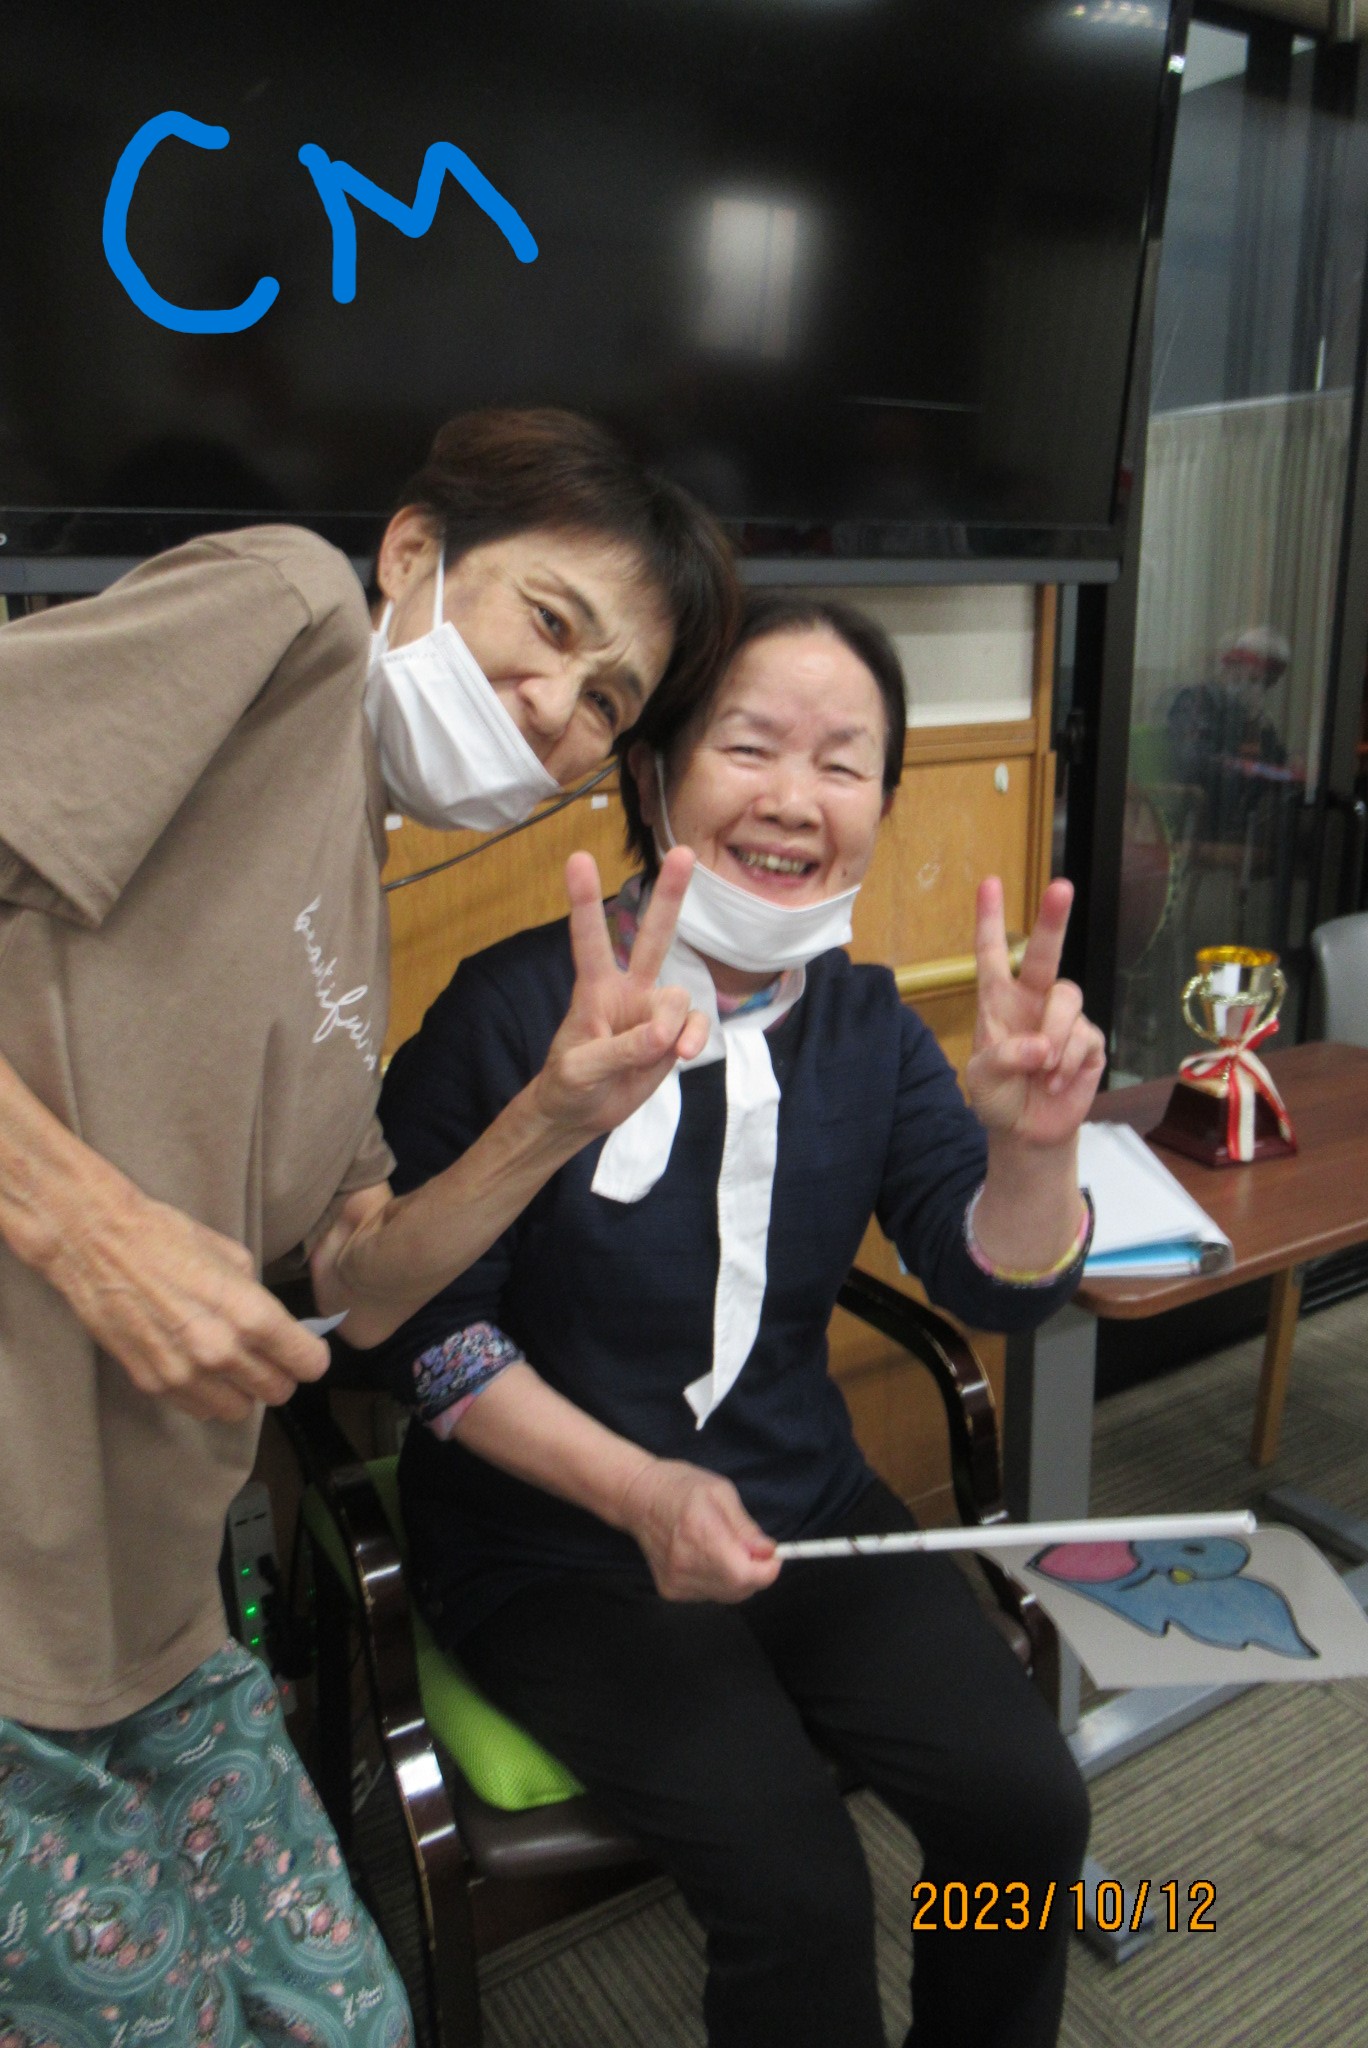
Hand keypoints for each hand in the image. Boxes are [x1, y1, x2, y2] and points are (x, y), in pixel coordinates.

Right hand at [48, 1186, 328, 1422]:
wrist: (98, 1244)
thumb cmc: (167, 1238)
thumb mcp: (233, 1257)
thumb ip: (259, 1300)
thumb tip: (276, 1327)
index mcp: (251, 1314)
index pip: (307, 1363)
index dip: (309, 1356)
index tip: (303, 1350)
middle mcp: (222, 1352)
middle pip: (278, 1392)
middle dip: (280, 1374)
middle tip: (268, 1356)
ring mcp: (185, 1373)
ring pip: (240, 1410)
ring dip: (243, 1391)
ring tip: (231, 1365)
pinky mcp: (153, 1384)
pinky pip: (199, 1408)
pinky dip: (207, 1395)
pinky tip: (199, 1368)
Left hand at [530, 848, 710, 1137]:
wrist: (582, 1112)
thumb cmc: (569, 1083)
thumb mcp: (580, 1070)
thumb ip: (619, 1050)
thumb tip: (665, 1036)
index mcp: (593, 989)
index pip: (589, 941)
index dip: (583, 901)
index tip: (577, 858)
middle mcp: (627, 990)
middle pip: (653, 937)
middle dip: (671, 896)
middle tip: (685, 853)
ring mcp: (653, 1011)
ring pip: (679, 996)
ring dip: (675, 1023)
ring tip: (665, 1051)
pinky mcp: (673, 1035)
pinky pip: (696, 1025)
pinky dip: (696, 1038)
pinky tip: (685, 1055)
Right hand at [619, 1458, 779, 1601]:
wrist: (637, 1497)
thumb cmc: (681, 1486)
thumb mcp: (721, 1492)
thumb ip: (746, 1527)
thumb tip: (769, 1552)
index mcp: (700, 1533)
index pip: (744, 1575)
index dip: (767, 1570)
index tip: (773, 1556)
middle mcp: (686, 1563)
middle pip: (739, 1589)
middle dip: (754, 1572)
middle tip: (749, 1547)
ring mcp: (676, 1580)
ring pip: (726, 1594)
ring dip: (736, 1577)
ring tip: (723, 1548)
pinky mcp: (670, 1590)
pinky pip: (709, 1594)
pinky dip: (718, 1580)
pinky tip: (706, 1557)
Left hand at [965, 876, 1105, 1148]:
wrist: (1026, 1131)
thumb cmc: (997, 1096)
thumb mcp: (983, 1080)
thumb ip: (1004, 1058)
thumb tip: (1042, 1046)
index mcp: (998, 1001)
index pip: (992, 955)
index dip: (989, 919)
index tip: (989, 883)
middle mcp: (1033, 1000)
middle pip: (1046, 954)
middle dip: (1053, 920)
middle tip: (1061, 887)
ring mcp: (1063, 1019)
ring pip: (1067, 1000)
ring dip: (1053, 1036)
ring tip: (1042, 1070)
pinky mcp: (1088, 1042)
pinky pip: (1084, 1039)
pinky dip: (1067, 1063)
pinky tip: (1054, 1082)